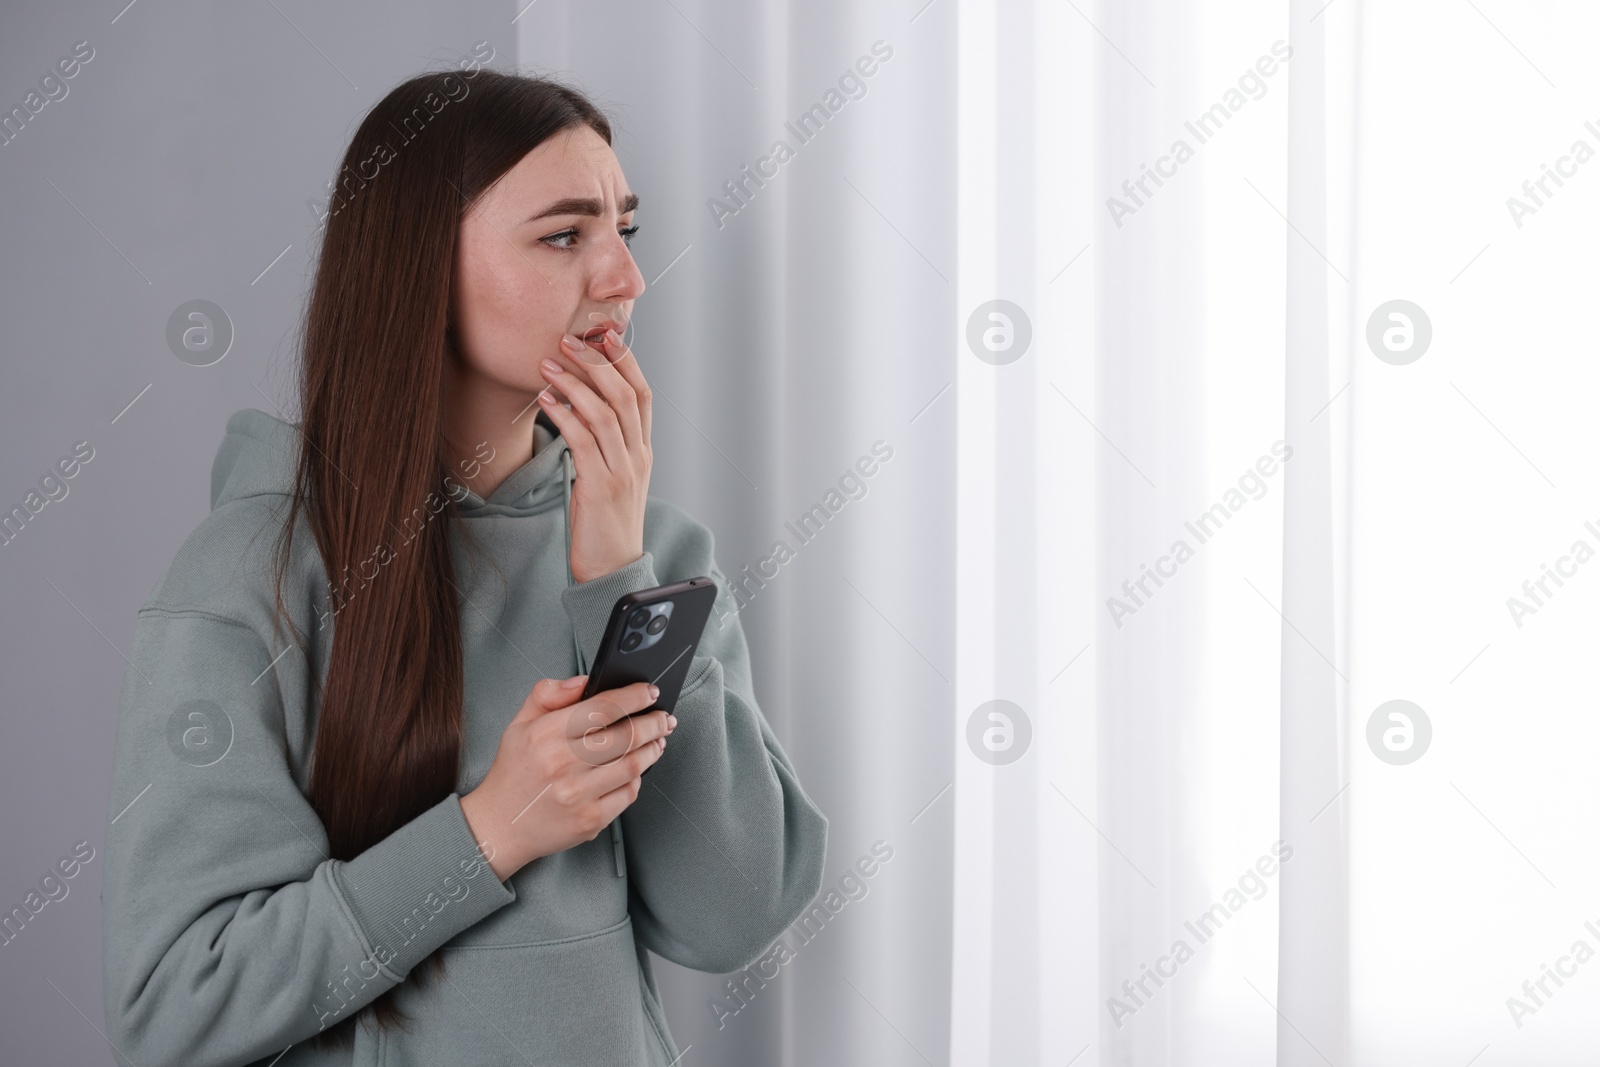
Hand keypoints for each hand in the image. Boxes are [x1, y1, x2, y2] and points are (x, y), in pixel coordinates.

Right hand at [459, 675, 674, 881]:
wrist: (499, 826)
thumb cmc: (513, 774)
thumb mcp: (519, 724)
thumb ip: (549, 695)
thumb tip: (584, 682)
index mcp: (546, 735)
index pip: (603, 707)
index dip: (634, 696)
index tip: (649, 692)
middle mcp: (563, 763)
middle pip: (627, 735)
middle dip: (654, 722)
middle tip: (664, 718)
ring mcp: (578, 795)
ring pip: (634, 764)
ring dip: (653, 748)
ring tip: (658, 740)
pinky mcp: (590, 820)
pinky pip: (628, 794)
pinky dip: (638, 779)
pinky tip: (637, 770)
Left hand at [536, 328, 651, 583]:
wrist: (612, 569)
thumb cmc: (604, 524)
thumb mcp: (611, 477)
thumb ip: (604, 445)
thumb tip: (578, 409)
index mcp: (643, 451)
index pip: (643, 394)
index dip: (625, 361)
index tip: (602, 335)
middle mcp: (639, 456)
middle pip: (625, 395)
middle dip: (597, 362)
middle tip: (568, 338)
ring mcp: (624, 471)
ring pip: (605, 413)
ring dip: (575, 382)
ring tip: (548, 363)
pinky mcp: (602, 487)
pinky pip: (583, 440)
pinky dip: (564, 414)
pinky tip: (545, 399)